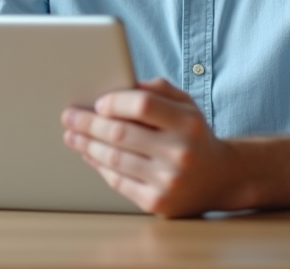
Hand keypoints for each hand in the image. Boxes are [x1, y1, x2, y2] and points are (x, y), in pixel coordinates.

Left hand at [61, 77, 242, 217]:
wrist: (220, 178)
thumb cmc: (194, 134)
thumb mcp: (186, 105)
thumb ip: (157, 90)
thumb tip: (119, 87)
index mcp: (187, 123)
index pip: (143, 106)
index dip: (115, 102)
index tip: (97, 103)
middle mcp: (179, 153)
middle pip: (121, 134)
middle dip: (88, 124)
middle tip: (69, 116)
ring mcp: (168, 181)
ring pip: (114, 159)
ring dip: (87, 145)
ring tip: (72, 136)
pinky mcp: (157, 202)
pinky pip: (118, 181)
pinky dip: (99, 166)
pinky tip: (89, 155)